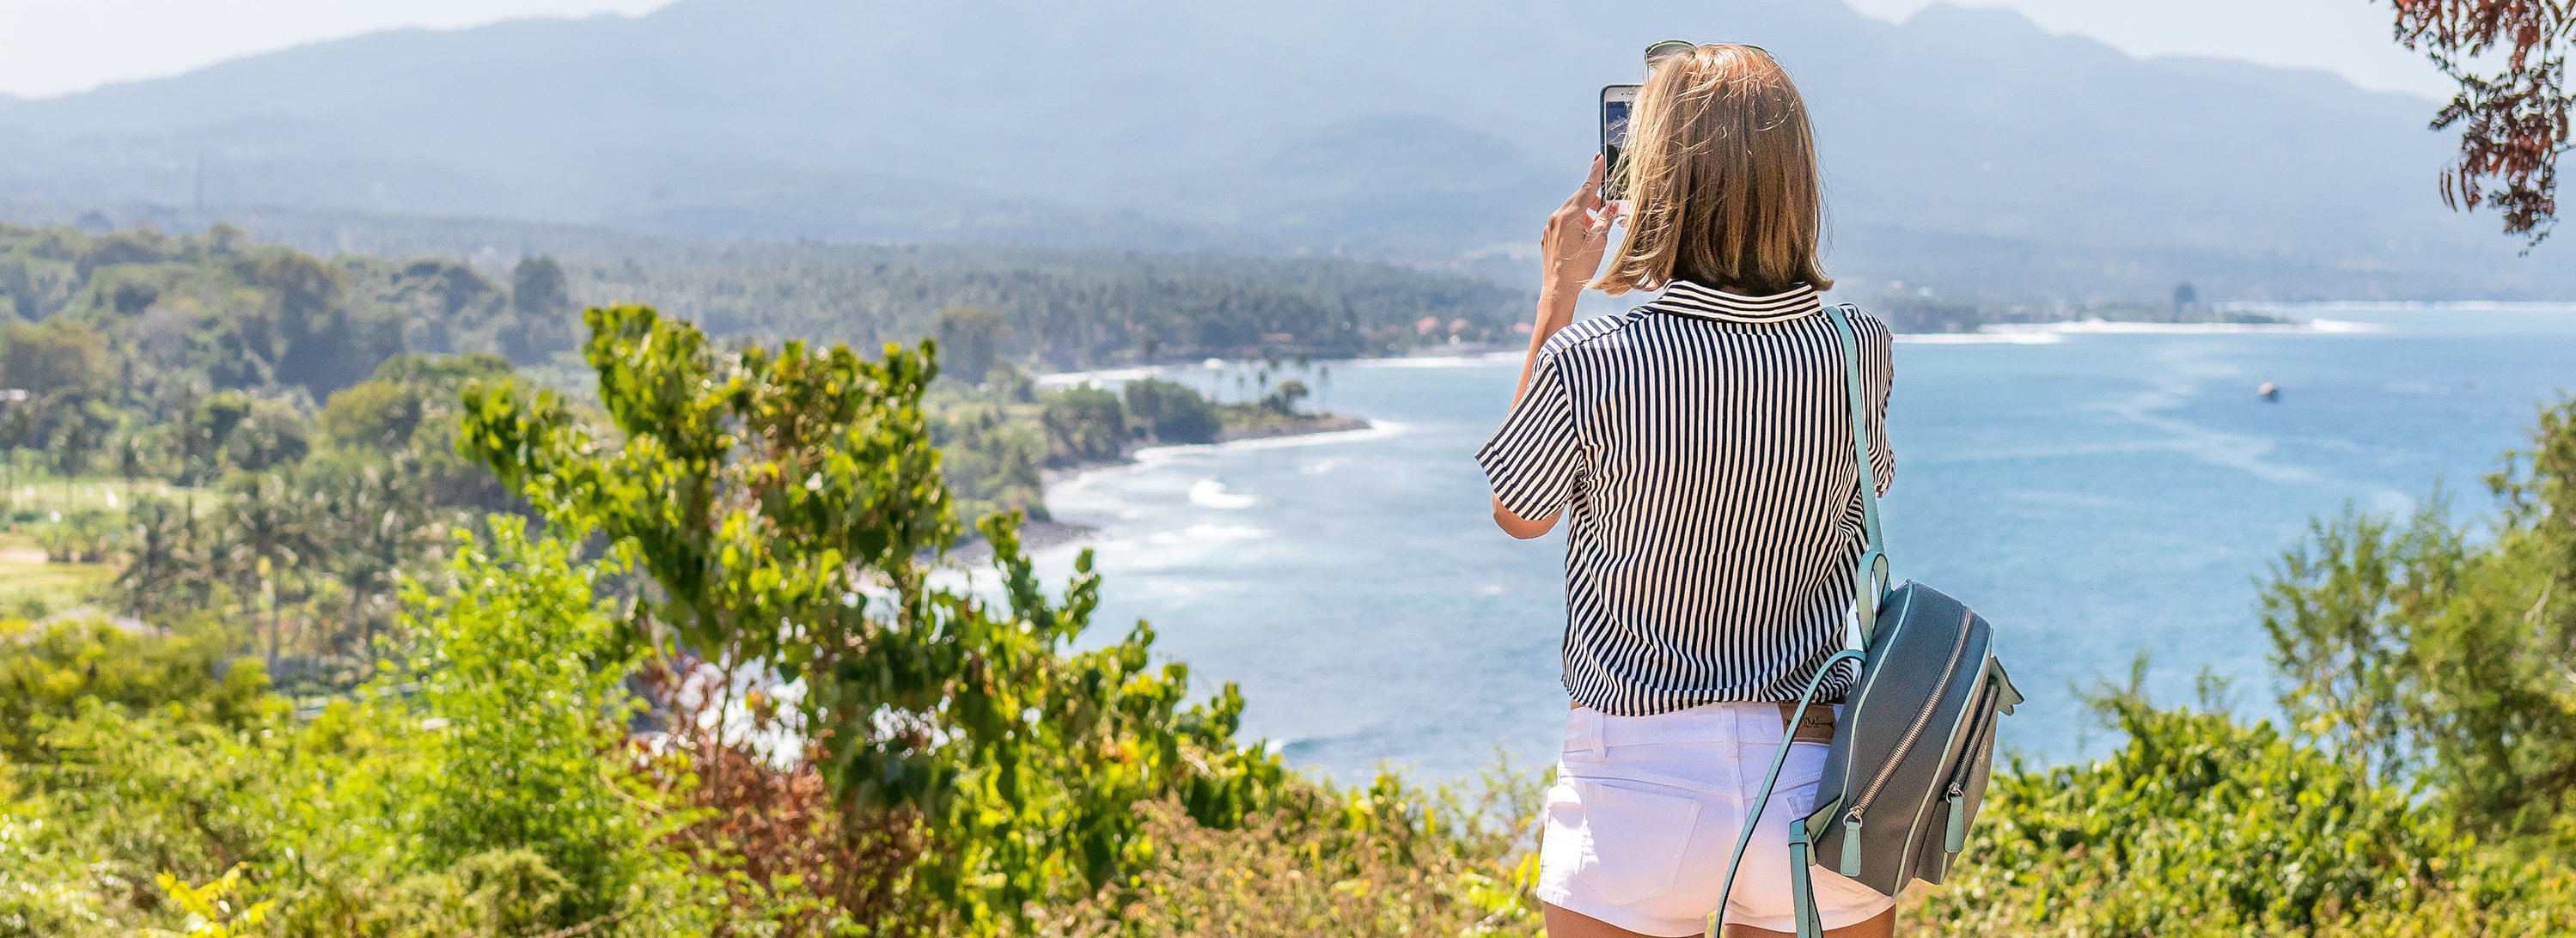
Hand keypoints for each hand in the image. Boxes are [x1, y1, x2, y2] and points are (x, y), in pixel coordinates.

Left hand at [1539, 155, 1622, 295]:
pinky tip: (1582, 240)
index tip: (1598, 158)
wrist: (1557, 288)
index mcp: (1569, 216)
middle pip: (1578, 199)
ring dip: (1585, 216)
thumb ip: (1605, 219)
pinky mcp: (1547, 237)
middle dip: (1594, 201)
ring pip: (1571, 212)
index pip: (1587, 189)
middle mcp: (1556, 217)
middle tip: (1607, 211)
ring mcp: (1549, 227)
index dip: (1595, 173)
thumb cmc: (1580, 266)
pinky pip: (1563, 223)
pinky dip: (1575, 225)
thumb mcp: (1599, 242)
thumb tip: (1611, 205)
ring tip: (1594, 232)